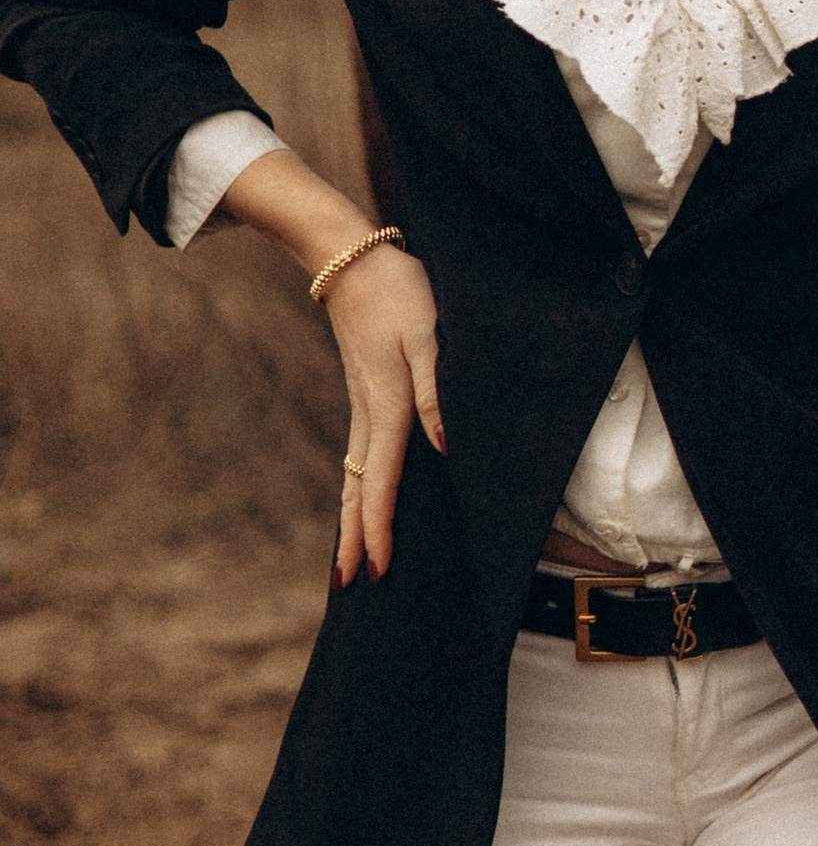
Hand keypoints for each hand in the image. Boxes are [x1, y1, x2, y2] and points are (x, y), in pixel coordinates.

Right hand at [324, 245, 445, 583]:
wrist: (351, 260)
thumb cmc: (399, 293)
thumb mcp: (430, 334)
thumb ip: (438, 391)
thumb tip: (443, 447)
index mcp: (387, 407)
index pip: (380, 481)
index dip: (378, 527)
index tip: (375, 568)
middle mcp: (369, 415)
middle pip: (357, 490)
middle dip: (353, 539)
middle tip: (347, 586)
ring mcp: (362, 407)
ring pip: (353, 476)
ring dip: (351, 519)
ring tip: (346, 559)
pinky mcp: (365, 396)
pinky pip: (358, 457)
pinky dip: (356, 489)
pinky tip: (360, 500)